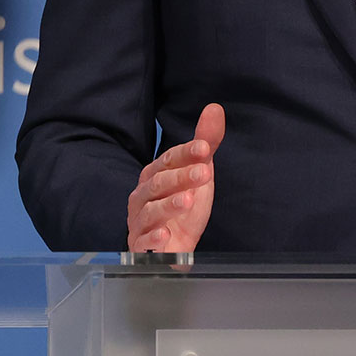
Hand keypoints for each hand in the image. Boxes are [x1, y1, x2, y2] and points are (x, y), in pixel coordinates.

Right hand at [128, 104, 223, 252]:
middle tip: (204, 173)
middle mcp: (142, 196)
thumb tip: (215, 108)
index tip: (205, 148)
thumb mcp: (199, 173)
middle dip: (181, 177)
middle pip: (159, 183)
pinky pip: (143, 242)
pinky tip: (165, 235)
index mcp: (154, 175)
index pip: (168, 159)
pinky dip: (153, 239)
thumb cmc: (183, 205)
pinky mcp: (141, 247)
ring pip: (150, 210)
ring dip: (168, 205)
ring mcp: (140, 221)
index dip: (186, 153)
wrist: (175, 245)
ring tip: (187, 201)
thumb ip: (205, 142)